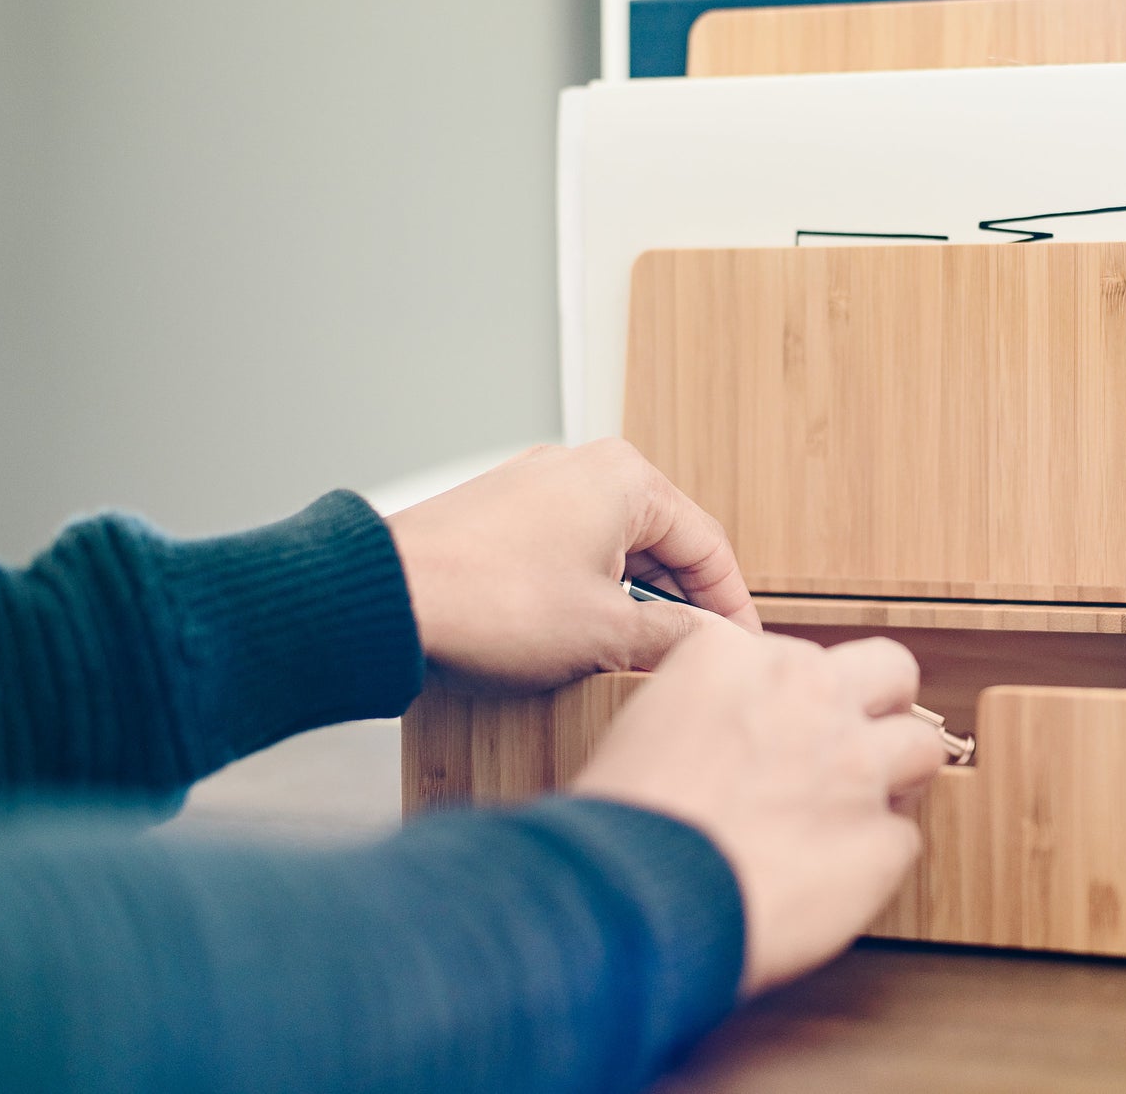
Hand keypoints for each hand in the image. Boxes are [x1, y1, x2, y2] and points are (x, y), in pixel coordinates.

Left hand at [385, 439, 761, 692]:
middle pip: (661, 542)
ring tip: (641, 655)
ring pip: (612, 548)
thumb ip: (675, 637)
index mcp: (625, 478)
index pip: (707, 546)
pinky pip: (566, 551)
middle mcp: (581, 467)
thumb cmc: (491, 604)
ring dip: (632, 601)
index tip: (742, 650)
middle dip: (681, 603)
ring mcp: (533, 487)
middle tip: (696, 657)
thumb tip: (711, 644)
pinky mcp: (497, 515)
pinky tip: (583, 636)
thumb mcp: (607, 633)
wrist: (384, 603)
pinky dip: (588, 591)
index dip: (732, 607)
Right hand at [573, 622, 946, 995]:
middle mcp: (809, 696)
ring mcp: (856, 765)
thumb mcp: (642, 723)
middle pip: (891, 669)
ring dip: (896, 777)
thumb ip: (704, 706)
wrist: (634, 896)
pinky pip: (901, 839)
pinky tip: (834, 879)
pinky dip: (873, 860)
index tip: (784, 727)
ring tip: (858, 811)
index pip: (803, 655)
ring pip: (922, 745)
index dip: (797, 698)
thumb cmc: (622, 825)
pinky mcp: (880, 838)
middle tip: (854, 745)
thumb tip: (729, 733)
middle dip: (882, 704)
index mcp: (739, 658)